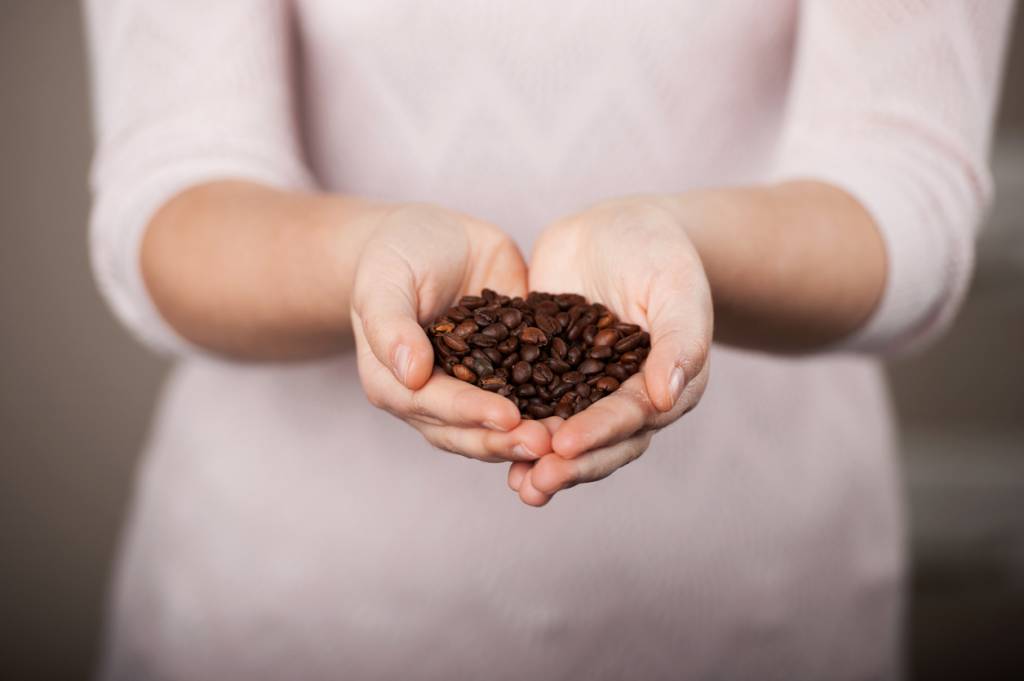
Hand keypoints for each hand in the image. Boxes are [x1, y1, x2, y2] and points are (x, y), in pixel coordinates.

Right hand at [351, 203, 550, 462]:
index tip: (508, 417)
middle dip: (508, 439)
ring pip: (501, 425)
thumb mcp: (384, 281)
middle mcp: (434, 399)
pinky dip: (555, 408)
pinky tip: (587, 412)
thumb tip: (411, 373)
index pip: (433, 406)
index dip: (470, 413)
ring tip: (568, 440)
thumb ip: (391, 326)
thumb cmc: (395, 255)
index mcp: (395, 384)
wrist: (433, 237)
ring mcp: (474, 390)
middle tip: (548, 444)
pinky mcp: (510, 373)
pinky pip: (532, 395)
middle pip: (469, 430)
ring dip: (532, 435)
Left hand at [508, 196, 712, 504]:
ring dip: (541, 462)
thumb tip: (666, 397)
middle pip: (599, 444)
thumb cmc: (658, 252)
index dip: (598, 435)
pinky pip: (532, 407)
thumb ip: (681, 339)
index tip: (564, 446)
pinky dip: (514, 428)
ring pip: (565, 436)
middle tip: (534, 482)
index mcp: (665, 386)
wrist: (616, 228)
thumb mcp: (676, 287)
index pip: (631, 419)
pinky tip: (487, 444)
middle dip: (568, 465)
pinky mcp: (549, 376)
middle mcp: (627, 400)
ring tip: (518, 485)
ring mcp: (585, 391)